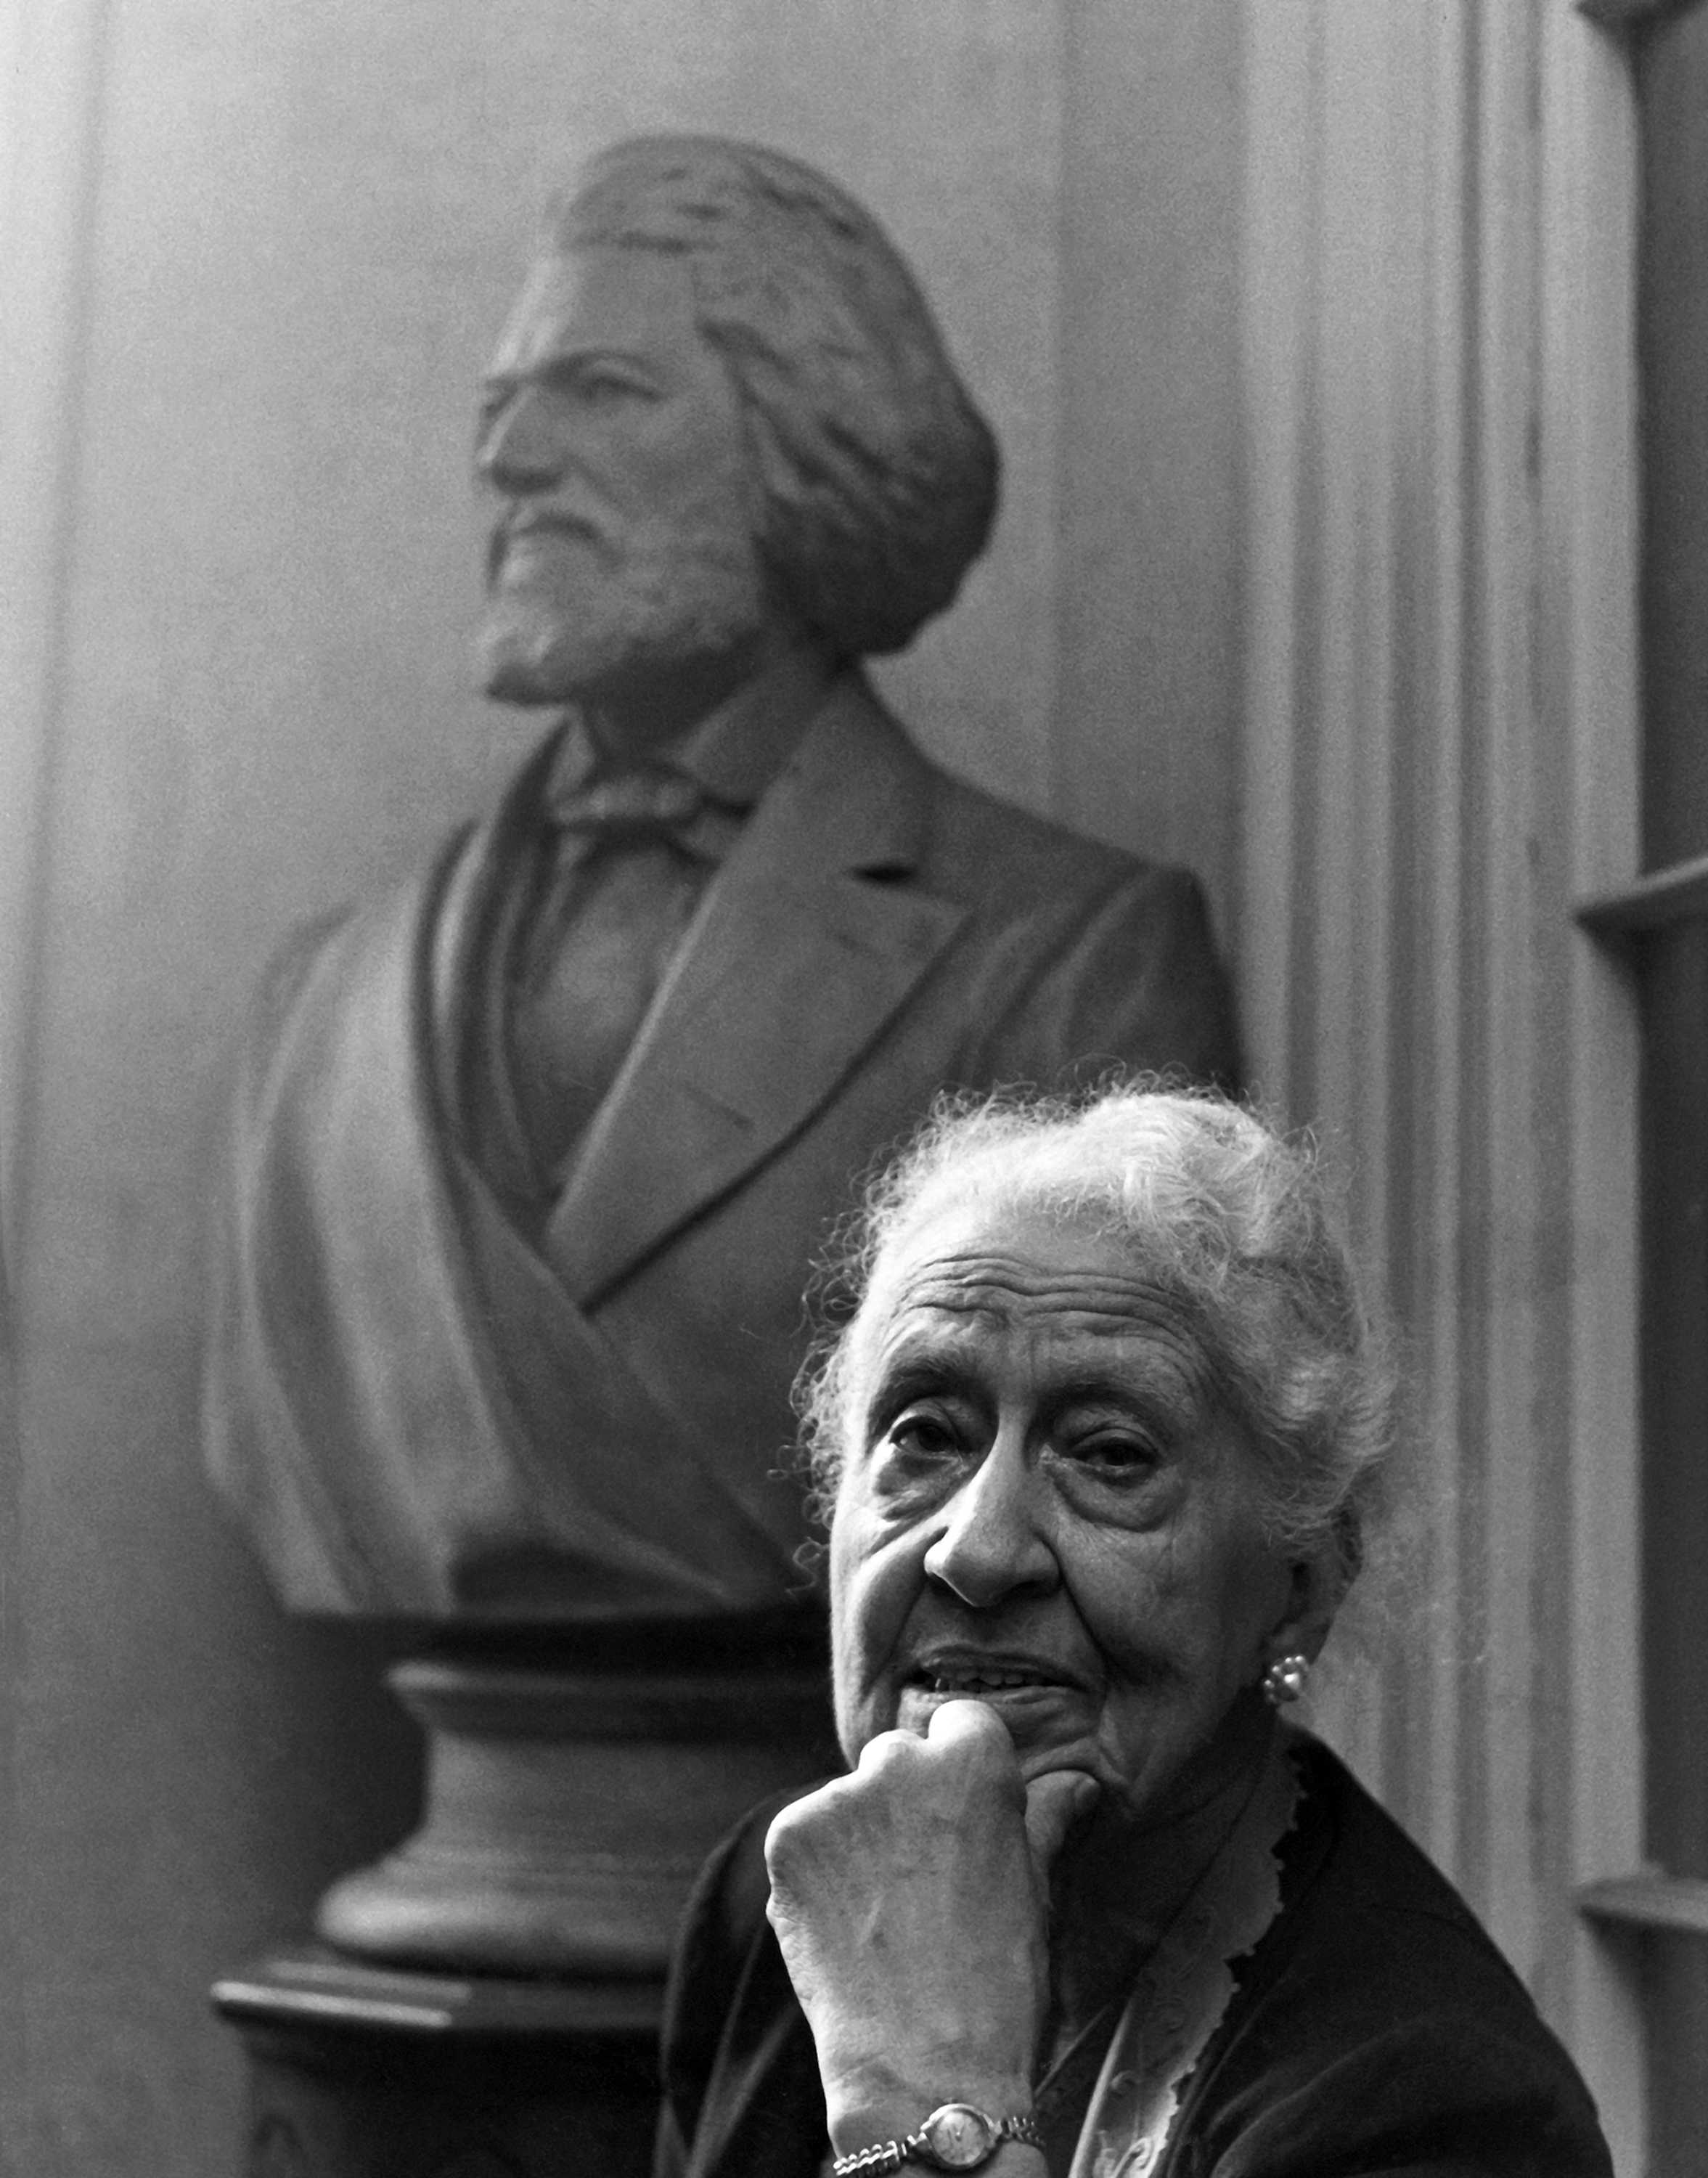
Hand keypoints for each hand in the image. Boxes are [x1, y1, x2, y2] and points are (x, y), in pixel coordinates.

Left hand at [764, 1700, 1098, 2147]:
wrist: (926, 2071)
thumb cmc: (1000, 1986)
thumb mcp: (1037, 1895)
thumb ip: (1046, 1822)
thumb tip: (1076, 1784)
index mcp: (974, 1760)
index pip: (963, 1723)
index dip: (963, 1773)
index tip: (963, 1819)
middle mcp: (900, 1761)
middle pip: (899, 1757)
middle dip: (908, 1802)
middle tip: (923, 1879)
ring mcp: (838, 1797)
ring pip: (848, 1800)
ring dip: (859, 1839)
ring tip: (883, 1918)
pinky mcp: (788, 1837)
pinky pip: (805, 1838)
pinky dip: (817, 1874)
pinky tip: (844, 1928)